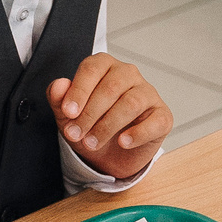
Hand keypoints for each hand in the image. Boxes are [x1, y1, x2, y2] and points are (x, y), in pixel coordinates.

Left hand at [48, 55, 170, 179]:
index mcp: (104, 66)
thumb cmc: (89, 124)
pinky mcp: (162, 115)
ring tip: (92, 142)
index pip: (92, 68)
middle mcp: (128, 74)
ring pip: (131, 103)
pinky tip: (123, 142)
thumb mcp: (68, 114)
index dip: (79, 90)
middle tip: (75, 134)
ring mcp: (148, 93)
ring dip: (108, 126)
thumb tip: (59, 86)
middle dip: (90, 114)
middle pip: (111, 87)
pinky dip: (137, 134)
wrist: (108, 154)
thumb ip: (59, 98)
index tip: (68, 112)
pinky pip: (154, 122)